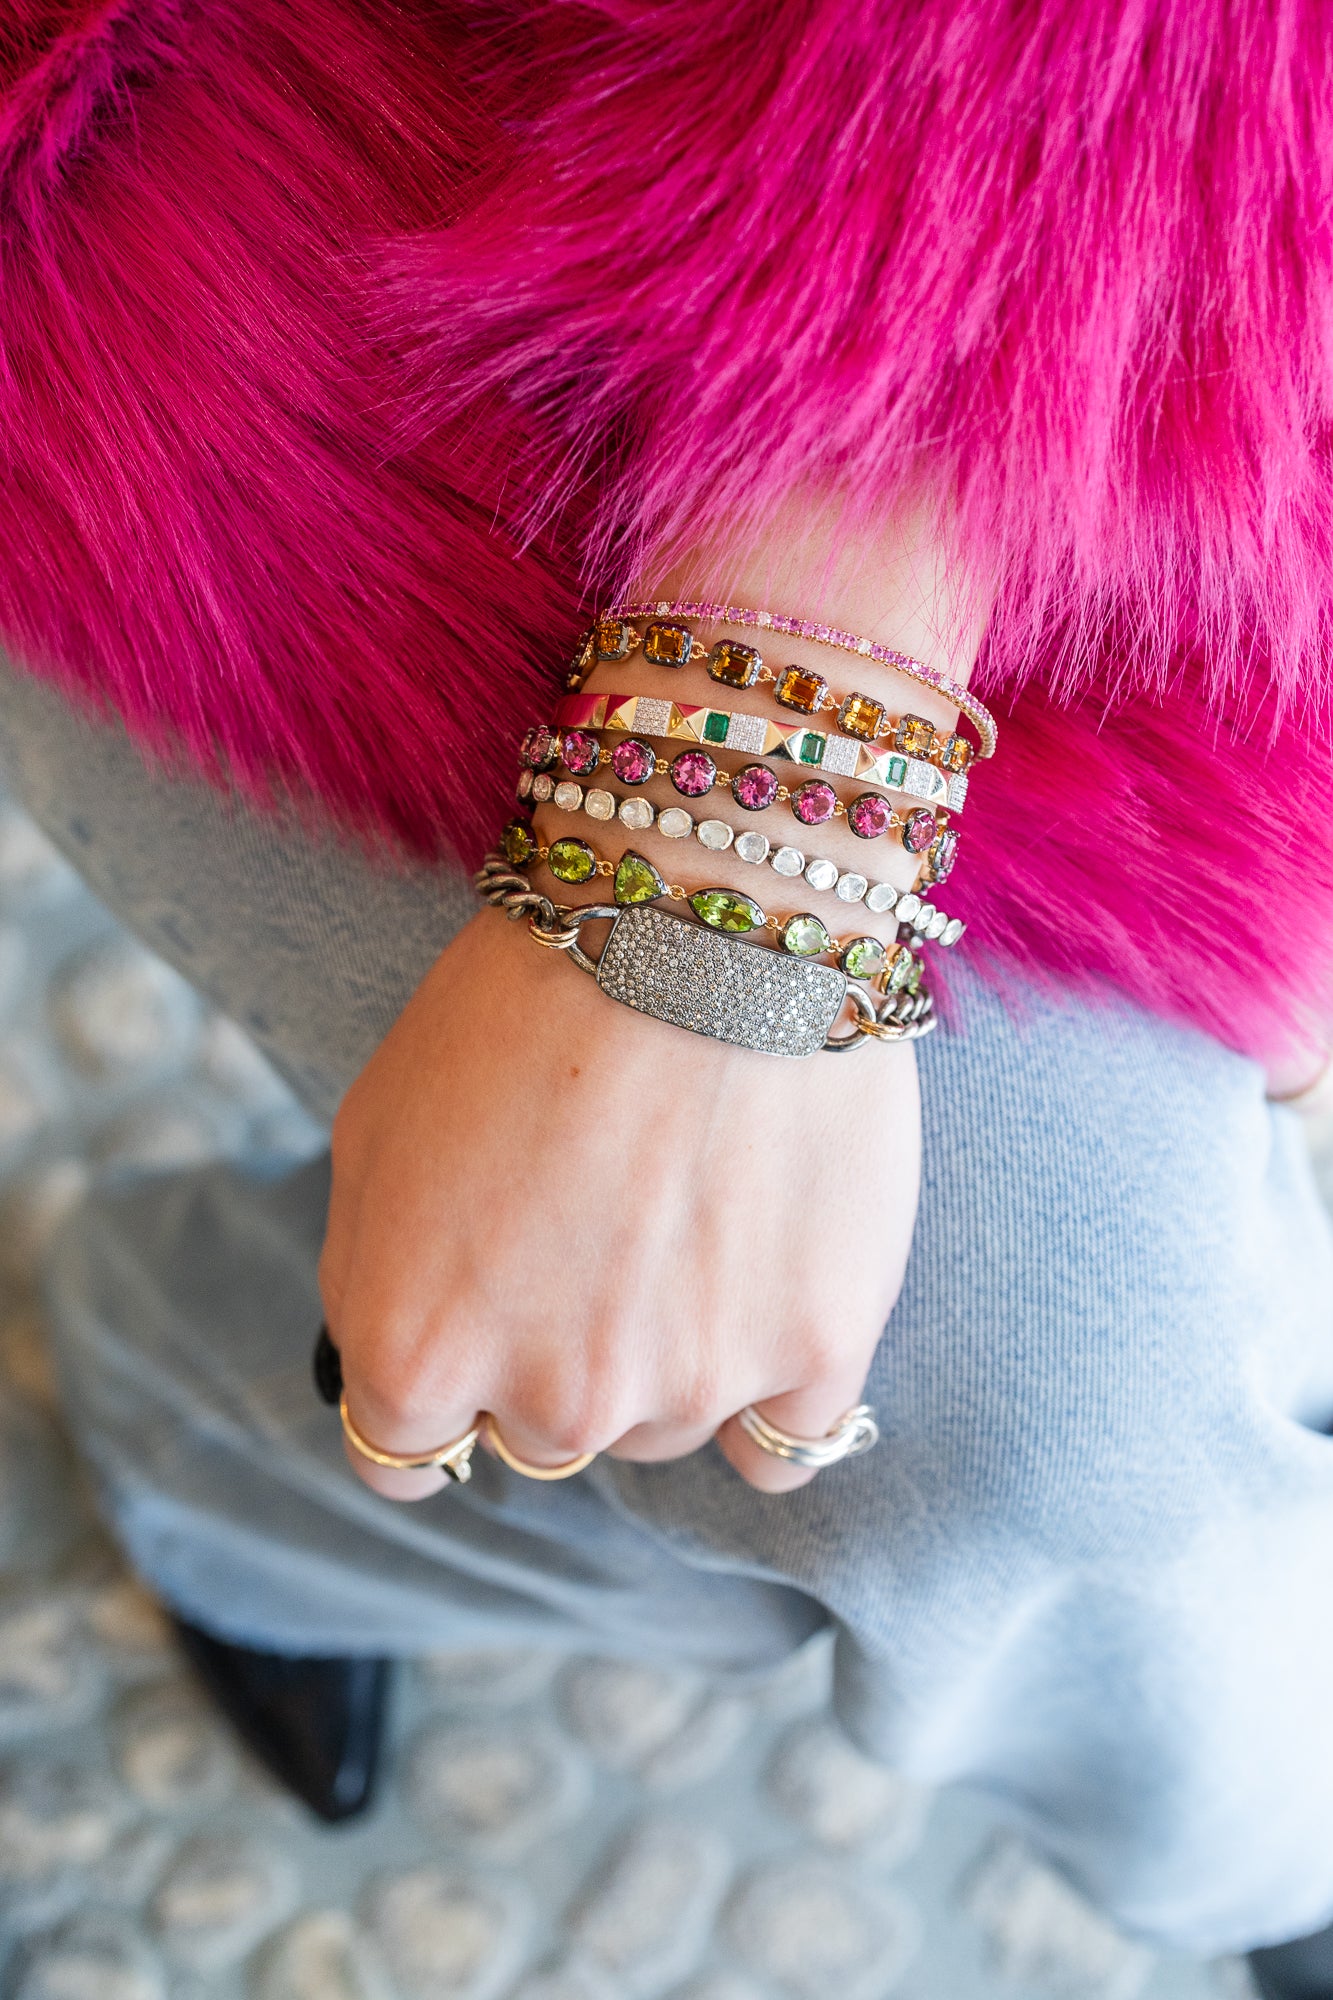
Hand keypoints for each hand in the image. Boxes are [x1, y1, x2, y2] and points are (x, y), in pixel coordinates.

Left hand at [318, 903, 920, 1497]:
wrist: (703, 915)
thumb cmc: (526, 1000)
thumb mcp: (373, 1127)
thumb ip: (373, 1279)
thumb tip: (407, 1368)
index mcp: (417, 1348)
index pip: (404, 1457)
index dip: (438, 1389)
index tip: (475, 1339)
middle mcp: (550, 1399)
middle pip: (542, 1439)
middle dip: (552, 1356)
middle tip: (594, 1228)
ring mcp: (689, 1388)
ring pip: (663, 1430)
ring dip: (667, 1357)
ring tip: (690, 1212)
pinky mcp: (813, 1354)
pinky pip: (785, 1440)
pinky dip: (772, 1384)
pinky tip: (767, 1291)